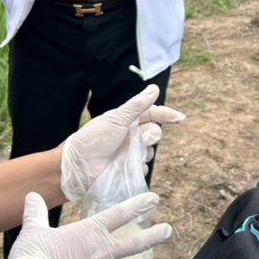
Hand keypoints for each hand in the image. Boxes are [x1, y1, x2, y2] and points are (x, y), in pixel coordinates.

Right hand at [1, 191, 171, 258]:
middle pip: (133, 243)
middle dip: (153, 236)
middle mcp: (101, 253)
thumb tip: (31, 196)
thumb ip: (36, 213)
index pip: (119, 215)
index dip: (138, 206)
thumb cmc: (33, 255)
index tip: (154, 200)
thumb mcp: (33, 229)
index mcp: (89, 233)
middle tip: (168, 231)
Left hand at [60, 85, 184, 202]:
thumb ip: (138, 105)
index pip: (152, 114)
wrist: (78, 168)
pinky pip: (143, 167)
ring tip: (127, 154)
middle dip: (151, 135)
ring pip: (150, 151)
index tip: (179, 118)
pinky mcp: (128, 170)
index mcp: (127, 120)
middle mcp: (130, 135)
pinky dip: (138, 166)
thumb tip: (155, 88)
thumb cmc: (93, 139)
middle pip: (155, 132)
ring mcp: (130, 153)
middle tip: (140, 138)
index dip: (166, 115)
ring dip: (143, 151)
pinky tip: (126, 167)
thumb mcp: (117, 119)